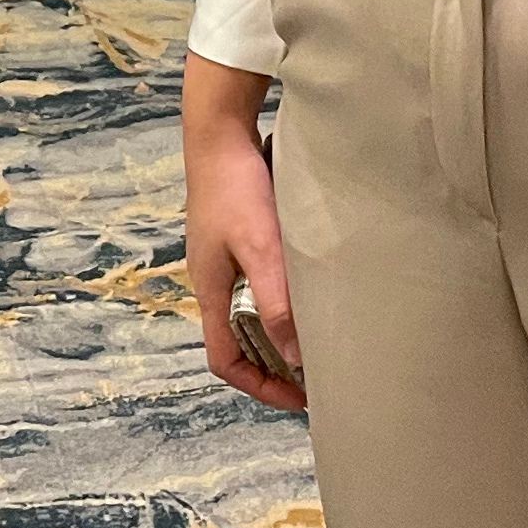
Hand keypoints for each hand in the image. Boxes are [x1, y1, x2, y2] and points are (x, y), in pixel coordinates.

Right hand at [182, 52, 304, 410]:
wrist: (218, 129)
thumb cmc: (235, 188)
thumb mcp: (260, 249)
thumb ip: (277, 303)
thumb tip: (296, 359)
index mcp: (209, 291)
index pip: (225, 361)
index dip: (258, 387)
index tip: (298, 397)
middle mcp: (213, 279)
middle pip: (237, 340)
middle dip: (273, 364)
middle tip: (316, 374)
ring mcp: (223, 256)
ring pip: (249, 312)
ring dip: (279, 330)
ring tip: (318, 336)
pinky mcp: (238, 234)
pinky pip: (258, 282)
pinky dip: (282, 298)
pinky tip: (310, 287)